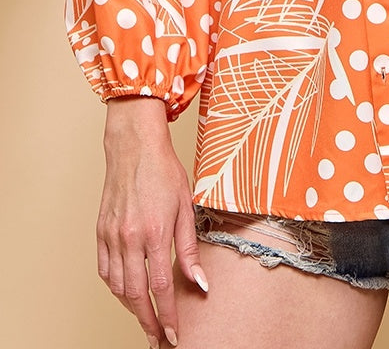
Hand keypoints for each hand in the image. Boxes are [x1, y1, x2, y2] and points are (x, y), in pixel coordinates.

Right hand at [96, 97, 207, 346]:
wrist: (134, 147)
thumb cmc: (164, 172)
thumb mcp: (186, 207)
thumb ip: (190, 249)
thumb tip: (200, 282)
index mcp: (155, 232)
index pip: (161, 288)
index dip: (169, 316)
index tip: (174, 335)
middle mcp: (130, 238)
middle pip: (137, 295)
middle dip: (148, 322)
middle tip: (158, 338)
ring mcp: (112, 236)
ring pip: (118, 287)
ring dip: (131, 308)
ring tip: (146, 318)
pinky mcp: (100, 232)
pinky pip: (105, 271)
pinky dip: (116, 288)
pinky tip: (127, 292)